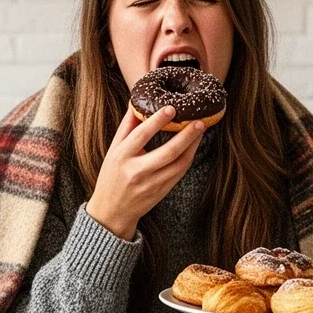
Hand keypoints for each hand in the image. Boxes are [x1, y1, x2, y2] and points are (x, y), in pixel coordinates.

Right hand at [87, 102, 206, 239]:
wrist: (112, 211)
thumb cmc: (112, 175)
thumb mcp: (113, 150)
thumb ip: (127, 126)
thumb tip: (138, 101)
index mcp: (122, 157)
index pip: (141, 136)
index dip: (157, 121)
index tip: (172, 108)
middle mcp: (137, 171)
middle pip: (167, 152)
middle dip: (186, 136)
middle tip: (199, 121)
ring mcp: (152, 184)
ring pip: (179, 164)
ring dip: (193, 146)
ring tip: (200, 130)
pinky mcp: (162, 191)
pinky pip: (180, 172)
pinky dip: (188, 157)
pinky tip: (194, 145)